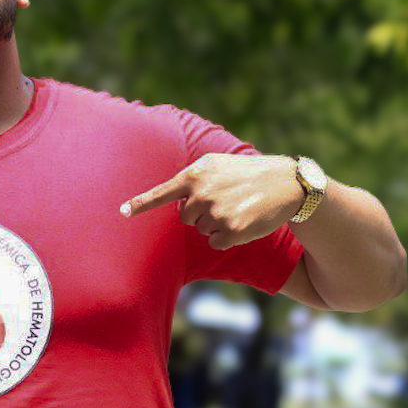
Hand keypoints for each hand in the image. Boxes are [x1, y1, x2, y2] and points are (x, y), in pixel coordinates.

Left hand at [122, 153, 302, 249]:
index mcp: (195, 175)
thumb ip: (192, 177)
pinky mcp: (232, 231)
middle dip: (199, 213)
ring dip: (215, 224)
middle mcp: (202, 194)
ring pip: (200, 230)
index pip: (162, 193)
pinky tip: (242, 222)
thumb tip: (172, 197)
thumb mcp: (216, 164)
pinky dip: (225, 237)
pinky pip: (215, 242)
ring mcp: (216, 213)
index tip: (121, 212)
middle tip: (222, 201)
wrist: (285, 183)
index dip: (140, 204)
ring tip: (236, 207)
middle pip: (184, 217)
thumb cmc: (247, 173)